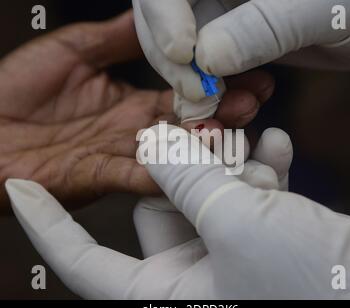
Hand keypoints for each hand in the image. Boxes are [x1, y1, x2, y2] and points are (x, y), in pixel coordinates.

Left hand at [0, 10, 272, 209]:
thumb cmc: (15, 86)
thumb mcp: (71, 50)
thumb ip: (115, 38)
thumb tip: (151, 17)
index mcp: (128, 98)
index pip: (182, 91)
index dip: (212, 83)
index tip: (245, 73)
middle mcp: (132, 128)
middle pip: (187, 123)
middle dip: (222, 113)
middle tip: (253, 102)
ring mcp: (120, 153)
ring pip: (171, 150)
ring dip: (204, 144)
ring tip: (234, 132)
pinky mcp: (100, 176)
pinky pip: (139, 174)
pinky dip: (166, 170)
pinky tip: (192, 162)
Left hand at [5, 126, 290, 298]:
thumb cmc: (312, 284)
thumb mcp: (239, 223)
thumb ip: (189, 179)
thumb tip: (158, 144)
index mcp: (169, 297)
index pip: (85, 264)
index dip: (48, 226)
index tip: (19, 188)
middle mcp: (192, 278)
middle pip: (161, 207)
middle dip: (184, 168)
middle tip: (208, 134)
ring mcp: (225, 257)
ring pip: (205, 194)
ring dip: (231, 164)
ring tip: (259, 143)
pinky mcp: (256, 239)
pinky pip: (241, 198)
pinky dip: (258, 171)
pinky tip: (278, 147)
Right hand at [137, 0, 349, 84]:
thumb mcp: (321, 10)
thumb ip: (264, 28)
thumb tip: (205, 59)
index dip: (163, 18)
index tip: (184, 55)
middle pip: (165, 24)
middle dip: (178, 66)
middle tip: (203, 98)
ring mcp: (221, 20)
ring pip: (186, 58)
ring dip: (202, 91)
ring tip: (239, 108)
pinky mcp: (232, 48)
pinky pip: (209, 77)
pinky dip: (220, 98)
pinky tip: (249, 103)